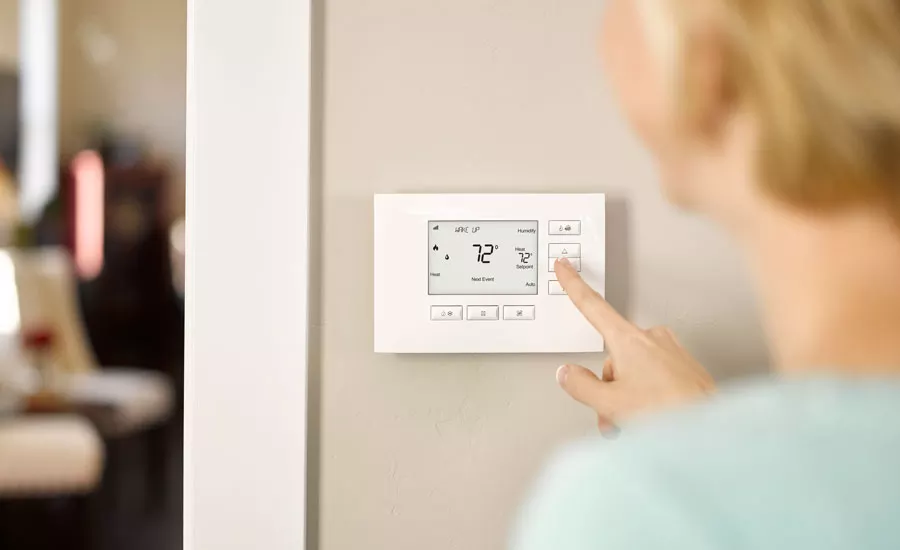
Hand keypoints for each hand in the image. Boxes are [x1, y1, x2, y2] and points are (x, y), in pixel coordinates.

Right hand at [553, 258, 714, 433]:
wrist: (712, 431)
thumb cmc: (670, 413)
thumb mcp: (610, 403)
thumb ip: (581, 385)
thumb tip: (568, 374)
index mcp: (629, 340)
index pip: (592, 306)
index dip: (574, 286)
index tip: (565, 267)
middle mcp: (652, 339)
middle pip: (612, 358)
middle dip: (608, 387)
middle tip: (615, 413)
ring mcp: (671, 352)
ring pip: (633, 371)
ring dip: (627, 398)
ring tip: (638, 423)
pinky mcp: (685, 368)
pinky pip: (654, 378)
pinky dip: (648, 398)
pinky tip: (654, 420)